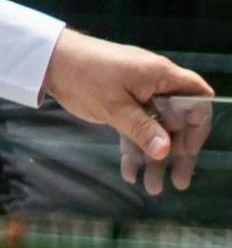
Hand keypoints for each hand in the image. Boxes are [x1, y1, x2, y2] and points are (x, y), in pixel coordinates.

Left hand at [40, 28, 214, 194]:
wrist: (49, 59)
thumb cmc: (85, 76)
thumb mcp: (114, 106)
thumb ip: (142, 128)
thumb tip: (166, 151)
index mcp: (162, 76)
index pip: (197, 101)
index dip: (197, 127)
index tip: (188, 150)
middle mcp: (155, 84)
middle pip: (177, 121)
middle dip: (177, 152)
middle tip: (178, 182)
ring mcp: (138, 94)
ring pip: (155, 128)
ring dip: (154, 157)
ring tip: (153, 188)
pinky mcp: (121, 103)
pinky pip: (134, 128)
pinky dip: (133, 148)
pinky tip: (130, 173)